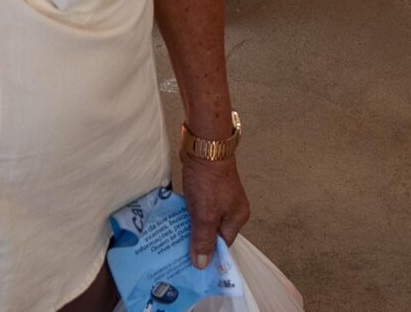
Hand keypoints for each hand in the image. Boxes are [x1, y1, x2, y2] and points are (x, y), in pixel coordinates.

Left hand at [179, 151, 248, 267]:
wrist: (204, 145)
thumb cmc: (208, 181)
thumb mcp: (205, 215)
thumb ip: (203, 240)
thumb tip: (202, 265)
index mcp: (237, 217)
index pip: (222, 244)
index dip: (208, 253)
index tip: (190, 263)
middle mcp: (232, 208)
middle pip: (213, 232)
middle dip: (197, 240)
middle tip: (177, 252)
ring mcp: (220, 196)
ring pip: (204, 219)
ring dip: (190, 225)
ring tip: (173, 237)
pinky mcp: (208, 187)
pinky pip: (198, 206)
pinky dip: (188, 212)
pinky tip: (175, 218)